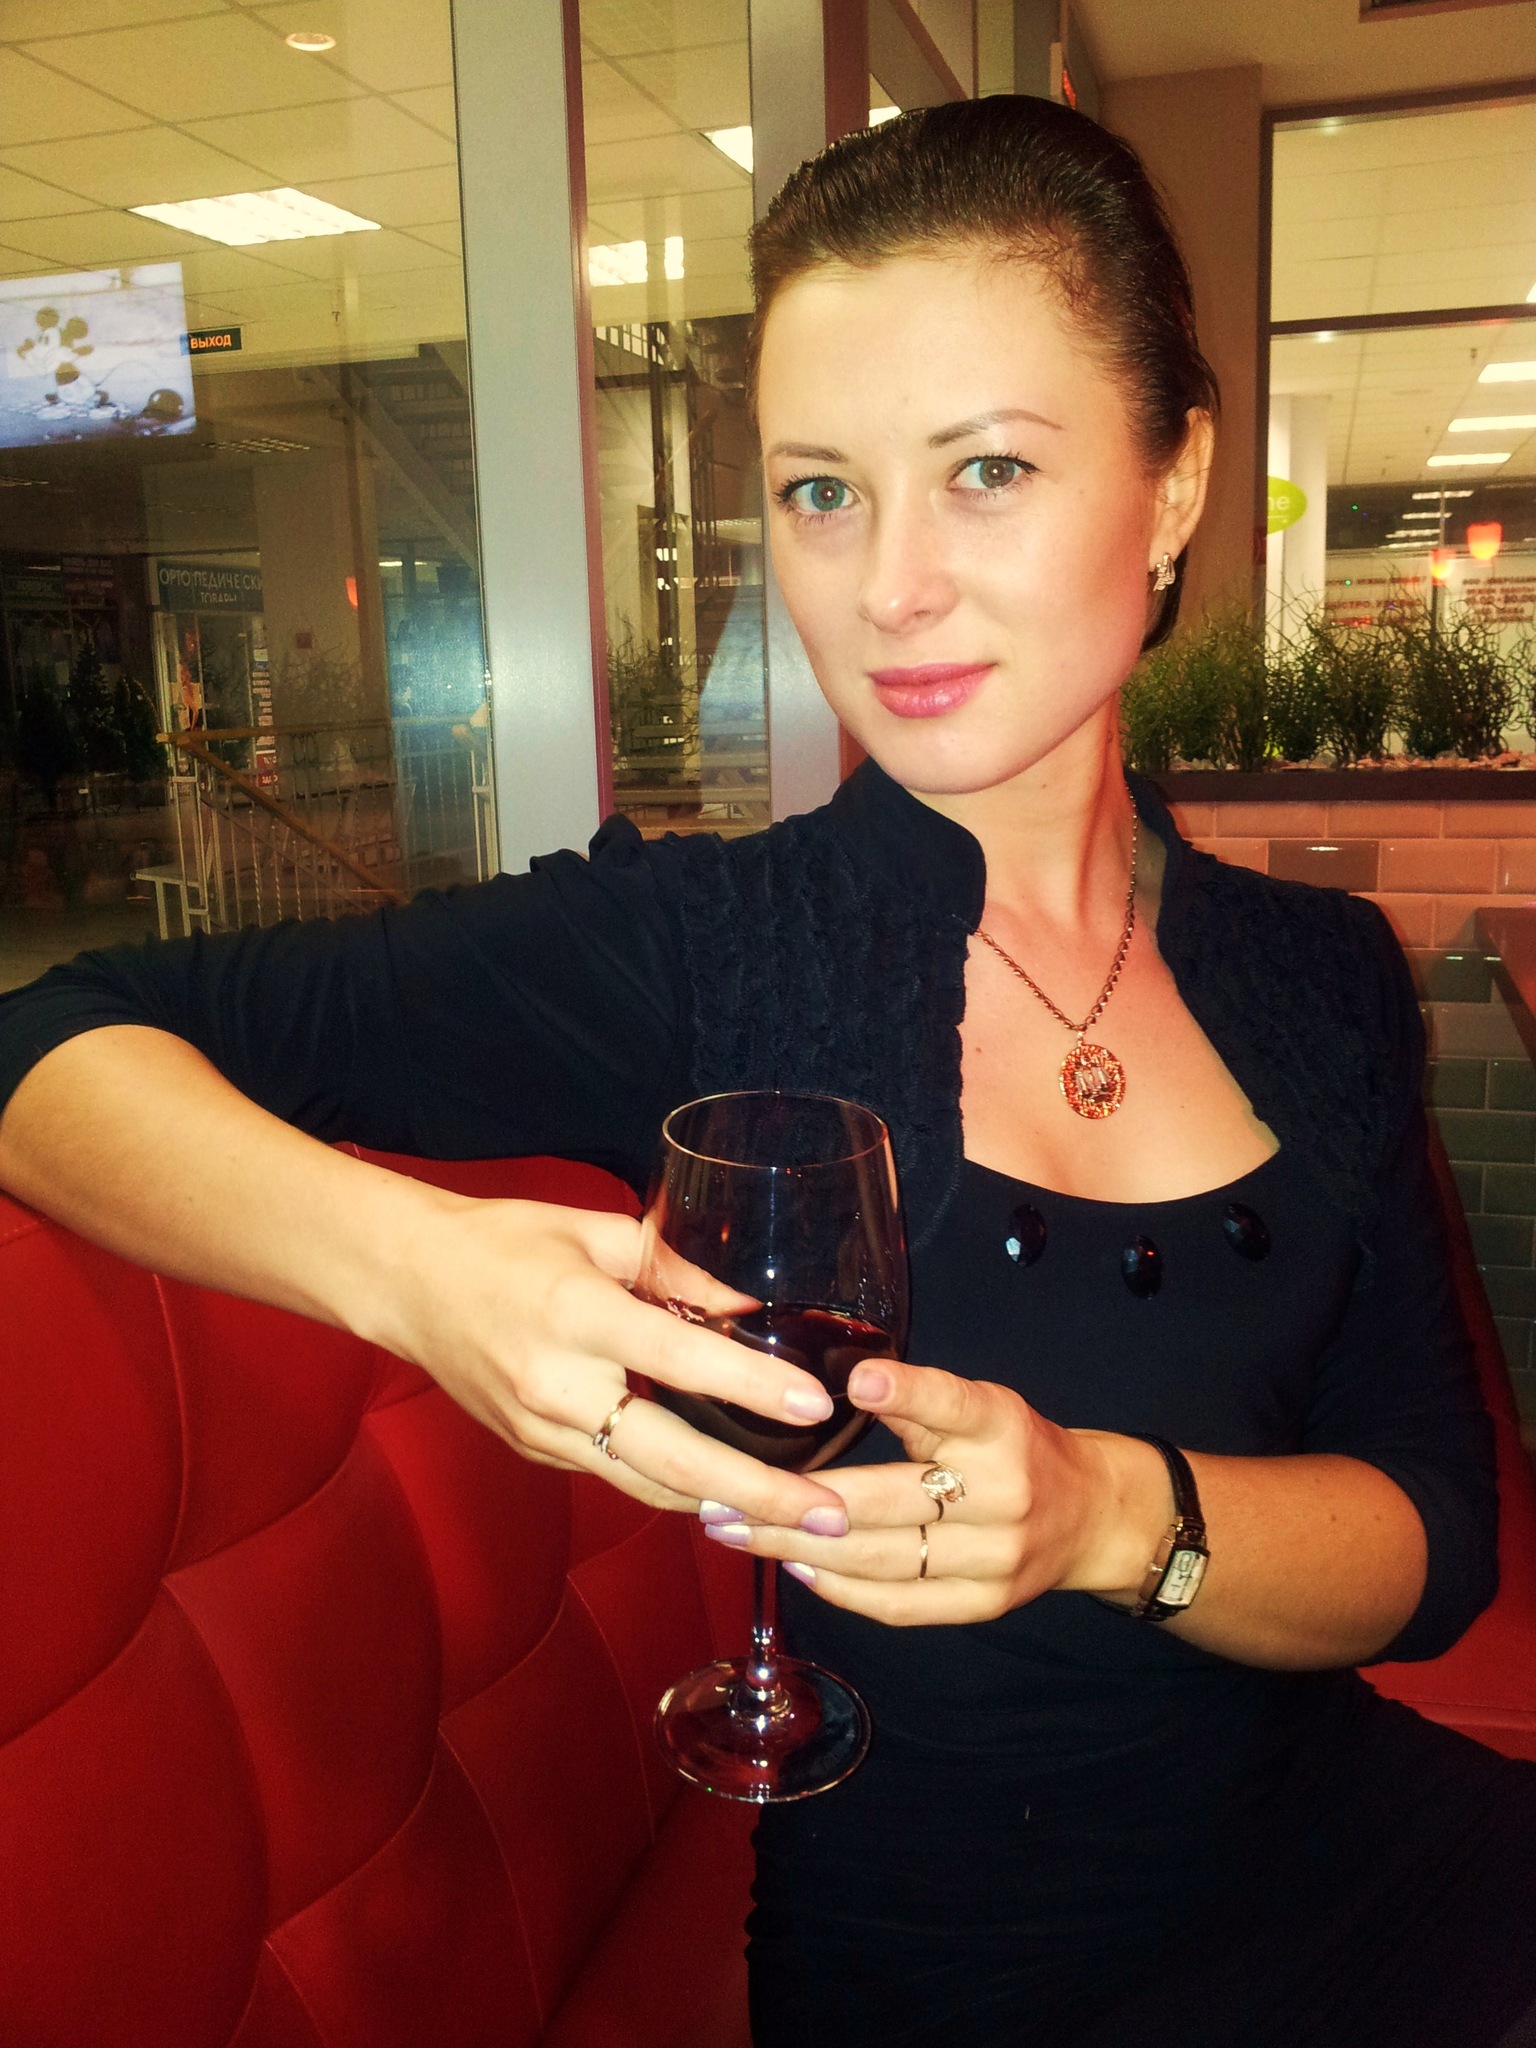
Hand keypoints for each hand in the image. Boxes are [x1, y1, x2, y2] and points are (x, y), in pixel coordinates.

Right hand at [373, 1188, 852, 1530]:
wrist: (406, 1282)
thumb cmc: (505, 1242)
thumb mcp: (596, 1231)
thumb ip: (676, 1270)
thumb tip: (749, 1308)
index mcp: (577, 1313)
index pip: (679, 1359)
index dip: (752, 1385)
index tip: (814, 1405)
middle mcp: (557, 1384)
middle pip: (672, 1456)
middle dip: (757, 1492)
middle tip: (829, 1510)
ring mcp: (540, 1429)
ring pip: (647, 1484)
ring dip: (724, 1506)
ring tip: (796, 1520)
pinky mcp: (533, 1450)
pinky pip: (617, 1475)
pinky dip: (674, 1486)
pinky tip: (727, 1494)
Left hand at [700, 1357, 1166, 1623]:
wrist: (1089, 1514)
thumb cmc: (1011, 1445)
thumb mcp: (978, 1404)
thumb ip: (916, 1401)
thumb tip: (821, 1385)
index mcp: (999, 1427)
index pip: (954, 1406)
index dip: (910, 1394)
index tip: (859, 1383)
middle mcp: (1001, 1493)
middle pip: (890, 1500)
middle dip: (798, 1499)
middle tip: (723, 1492)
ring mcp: (994, 1557)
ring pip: (882, 1559)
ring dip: (797, 1547)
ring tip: (735, 1531)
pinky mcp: (983, 1604)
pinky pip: (900, 1604)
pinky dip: (841, 1589)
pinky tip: (793, 1566)